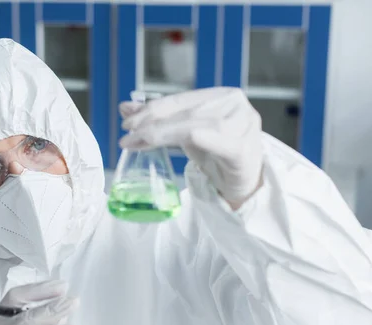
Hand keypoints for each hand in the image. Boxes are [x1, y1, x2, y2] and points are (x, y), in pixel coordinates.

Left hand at [120, 87, 263, 208]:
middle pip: (185, 112)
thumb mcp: (186, 134)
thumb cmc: (218, 155)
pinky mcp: (242, 149)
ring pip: (192, 126)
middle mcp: (235, 105)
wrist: (246, 181)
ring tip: (136, 142)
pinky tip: (167, 140)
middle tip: (127, 134)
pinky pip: (210, 140)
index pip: (181, 99)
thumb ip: (161, 120)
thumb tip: (125, 108)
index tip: (127, 120)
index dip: (152, 109)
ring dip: (159, 134)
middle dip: (151, 123)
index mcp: (223, 95)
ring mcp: (242, 125)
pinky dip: (188, 139)